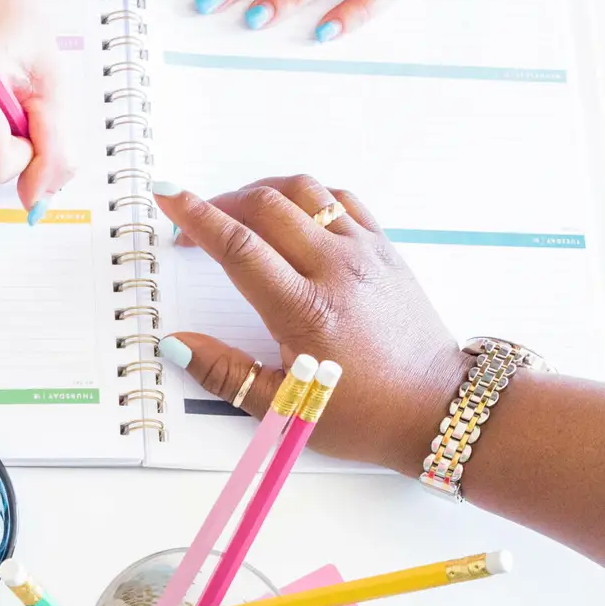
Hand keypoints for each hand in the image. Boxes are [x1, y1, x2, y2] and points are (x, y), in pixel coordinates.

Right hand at [155, 176, 467, 472]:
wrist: (437, 406)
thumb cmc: (366, 413)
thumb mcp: (285, 407)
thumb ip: (224, 373)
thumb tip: (176, 346)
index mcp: (305, 310)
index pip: (238, 246)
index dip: (195, 216)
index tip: (167, 195)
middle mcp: (336, 270)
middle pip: (266, 206)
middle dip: (219, 203)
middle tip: (195, 224)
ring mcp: (365, 253)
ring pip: (304, 192)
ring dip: (261, 192)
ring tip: (238, 213)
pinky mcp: (385, 250)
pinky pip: (341, 200)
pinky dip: (306, 197)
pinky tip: (290, 216)